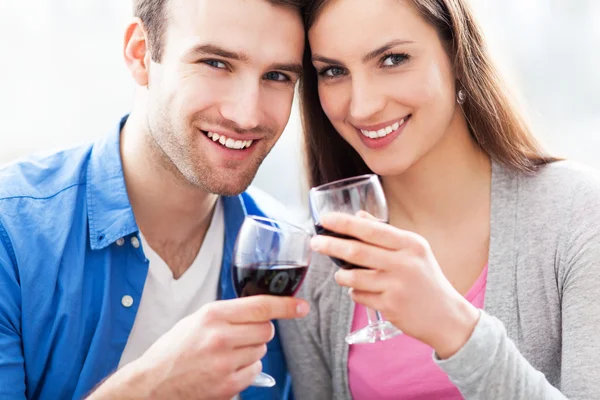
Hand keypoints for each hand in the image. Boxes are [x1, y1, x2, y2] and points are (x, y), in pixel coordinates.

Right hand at [89, 296, 308, 399]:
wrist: (154, 382)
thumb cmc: (174, 349)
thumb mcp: (198, 319)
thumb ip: (228, 313)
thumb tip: (260, 310)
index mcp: (213, 315)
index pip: (261, 306)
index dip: (286, 306)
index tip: (301, 306)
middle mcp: (220, 337)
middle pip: (266, 330)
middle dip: (259, 331)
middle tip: (240, 335)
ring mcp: (225, 363)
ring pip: (261, 351)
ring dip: (251, 351)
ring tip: (226, 354)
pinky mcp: (228, 385)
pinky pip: (255, 371)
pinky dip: (246, 369)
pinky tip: (226, 368)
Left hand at [311, 212, 478, 358]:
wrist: (446, 316)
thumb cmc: (426, 279)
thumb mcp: (414, 250)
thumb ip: (386, 233)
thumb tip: (358, 216)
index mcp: (410, 244)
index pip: (371, 230)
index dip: (345, 223)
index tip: (325, 219)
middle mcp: (404, 263)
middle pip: (357, 251)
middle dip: (330, 245)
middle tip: (315, 243)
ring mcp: (397, 286)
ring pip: (353, 277)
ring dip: (341, 275)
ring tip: (342, 274)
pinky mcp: (390, 307)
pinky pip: (359, 296)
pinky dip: (355, 292)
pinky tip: (363, 291)